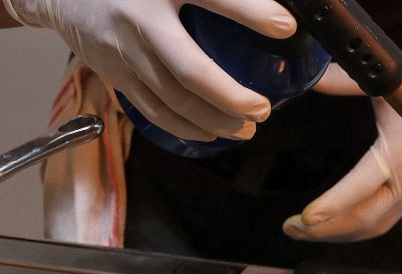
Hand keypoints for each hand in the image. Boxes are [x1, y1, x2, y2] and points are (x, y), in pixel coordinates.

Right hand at [2, 0, 296, 140]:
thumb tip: (274, 12)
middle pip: (190, 68)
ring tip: (246, 127)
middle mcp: (141, 17)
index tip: (287, 26)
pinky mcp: (115, 73)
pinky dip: (184, 127)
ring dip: (214, 119)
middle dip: (231, 97)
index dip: (251, 12)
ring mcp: (124, 50)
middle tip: (262, 109)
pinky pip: (153, 109)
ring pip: (174, 98)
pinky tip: (210, 133)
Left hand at [283, 28, 401, 243]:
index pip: (359, 188)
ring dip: (338, 234)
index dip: (330, 206)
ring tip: (304, 231)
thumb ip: (343, 80)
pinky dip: (355, 229)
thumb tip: (309, 77)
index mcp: (399, 153)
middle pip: (364, 219)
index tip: (303, 219)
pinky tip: (333, 226)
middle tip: (289, 228)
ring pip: (373, 226)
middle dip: (324, 230)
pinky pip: (383, 222)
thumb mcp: (388, 77)